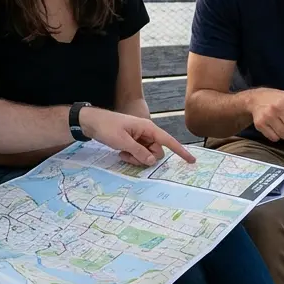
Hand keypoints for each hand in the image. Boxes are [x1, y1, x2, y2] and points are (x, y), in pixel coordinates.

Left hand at [79, 107, 196, 165]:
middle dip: (146, 158)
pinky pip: (139, 154)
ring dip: (137, 158)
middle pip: (157, 152)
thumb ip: (138, 152)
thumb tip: (152, 161)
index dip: (181, 151)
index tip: (191, 161)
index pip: (168, 141)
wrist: (91, 122)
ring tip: (123, 153)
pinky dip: (132, 156)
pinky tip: (121, 152)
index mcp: (148, 128)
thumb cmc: (107, 127)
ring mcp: (140, 138)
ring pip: (147, 155)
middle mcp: (147, 133)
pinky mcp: (133, 142)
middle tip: (129, 155)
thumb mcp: (122, 141)